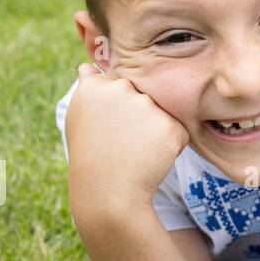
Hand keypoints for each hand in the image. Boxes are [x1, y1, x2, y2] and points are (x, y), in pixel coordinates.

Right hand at [65, 63, 190, 223]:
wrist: (108, 195)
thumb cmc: (93, 157)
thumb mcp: (82, 117)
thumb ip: (90, 88)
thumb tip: (88, 65)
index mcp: (95, 85)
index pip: (120, 85)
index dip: (116, 110)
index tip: (106, 128)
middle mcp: (120, 89)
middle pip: (143, 96)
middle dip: (138, 117)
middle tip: (119, 142)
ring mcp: (146, 106)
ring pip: (162, 113)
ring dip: (154, 131)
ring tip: (134, 150)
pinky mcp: (169, 125)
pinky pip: (177, 131)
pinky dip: (169, 146)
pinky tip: (149, 158)